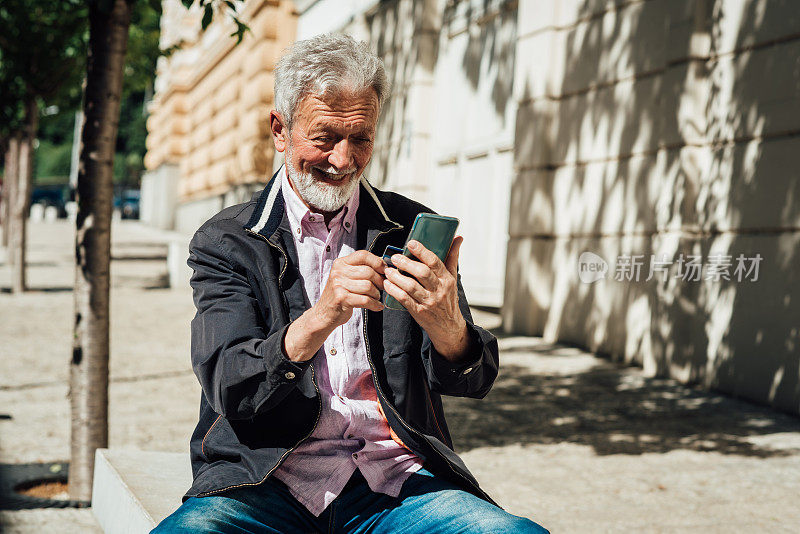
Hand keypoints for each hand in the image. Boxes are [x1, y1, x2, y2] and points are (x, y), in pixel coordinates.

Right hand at [284, 250, 385, 361]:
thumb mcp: (347, 277)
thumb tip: (384, 264)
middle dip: (380, 281)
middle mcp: (338, 272)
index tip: (384, 270)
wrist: (324, 313)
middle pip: (368, 272)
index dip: (377, 262)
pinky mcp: (341, 299)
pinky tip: (377, 306)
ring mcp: (338, 285)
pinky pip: (366, 300)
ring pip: (368, 286)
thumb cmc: (340, 294)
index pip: (363, 255)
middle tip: (382, 288)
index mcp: (341, 263)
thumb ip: (362, 268)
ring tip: (375, 298)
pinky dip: (375, 304)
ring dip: (376, 294)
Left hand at [383, 237, 469, 360]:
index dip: (422, 251)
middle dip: (406, 263)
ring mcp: (429, 302)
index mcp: (448, 280)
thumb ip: (452, 257)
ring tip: (388, 270)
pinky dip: (394, 291)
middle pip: (422, 273)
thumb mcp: (452, 278)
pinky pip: (404, 299)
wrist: (449, 326)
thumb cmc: (448, 299)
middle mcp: (439, 290)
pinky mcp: (419, 312)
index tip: (411, 243)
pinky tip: (388, 284)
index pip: (435, 262)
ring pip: (411, 286)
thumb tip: (458, 238)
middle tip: (395, 257)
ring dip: (397, 277)